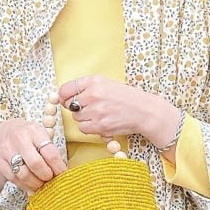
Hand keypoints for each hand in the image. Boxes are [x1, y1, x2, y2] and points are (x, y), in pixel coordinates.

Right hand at [0, 116, 67, 194]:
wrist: (2, 130)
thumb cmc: (27, 134)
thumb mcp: (40, 134)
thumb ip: (50, 150)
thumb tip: (60, 173)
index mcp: (34, 131)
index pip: (50, 153)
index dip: (58, 167)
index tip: (62, 174)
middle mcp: (19, 138)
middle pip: (36, 164)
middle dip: (46, 176)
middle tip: (50, 179)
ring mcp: (6, 149)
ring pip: (24, 174)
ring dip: (35, 183)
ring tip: (41, 184)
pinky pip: (13, 178)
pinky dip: (24, 185)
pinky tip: (29, 184)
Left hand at [57, 76, 179, 148]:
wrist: (145, 111)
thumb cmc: (126, 97)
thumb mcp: (106, 84)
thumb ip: (86, 88)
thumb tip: (65, 98)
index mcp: (93, 81)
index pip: (65, 90)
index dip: (64, 97)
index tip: (67, 101)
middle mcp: (93, 94)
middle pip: (70, 105)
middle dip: (78, 109)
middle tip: (92, 109)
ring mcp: (96, 110)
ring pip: (76, 118)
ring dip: (85, 119)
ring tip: (100, 115)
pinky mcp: (100, 125)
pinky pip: (83, 128)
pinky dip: (90, 128)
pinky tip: (101, 123)